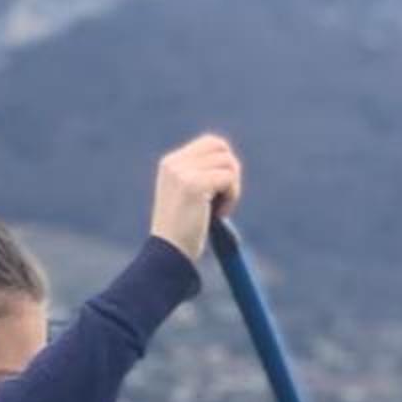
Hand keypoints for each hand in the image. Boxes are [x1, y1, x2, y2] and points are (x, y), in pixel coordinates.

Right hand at [150, 134, 242, 267]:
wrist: (168, 257)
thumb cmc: (181, 237)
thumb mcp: (187, 200)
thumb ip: (201, 178)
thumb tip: (230, 166)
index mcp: (170, 164)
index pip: (209, 144)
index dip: (223, 165)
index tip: (218, 193)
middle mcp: (175, 163)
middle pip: (221, 147)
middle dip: (231, 172)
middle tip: (224, 200)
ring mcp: (183, 172)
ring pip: (228, 162)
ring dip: (232, 188)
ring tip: (220, 211)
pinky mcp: (194, 184)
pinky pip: (229, 177)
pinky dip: (232, 197)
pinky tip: (220, 215)